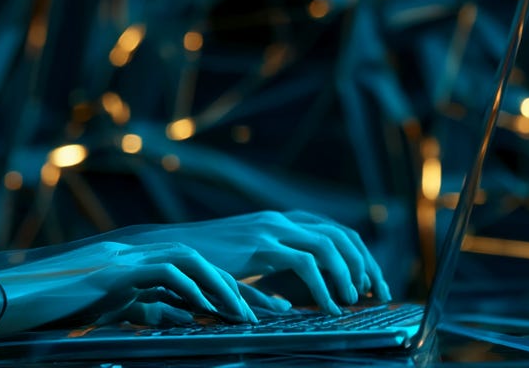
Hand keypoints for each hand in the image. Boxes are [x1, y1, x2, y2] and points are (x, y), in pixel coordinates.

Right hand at [0, 240, 256, 337]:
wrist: (3, 302)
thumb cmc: (48, 312)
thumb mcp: (108, 313)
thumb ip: (144, 309)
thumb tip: (179, 318)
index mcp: (134, 265)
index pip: (194, 271)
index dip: (231, 290)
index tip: (265, 312)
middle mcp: (132, 254)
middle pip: (202, 260)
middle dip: (242, 286)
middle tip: (280, 310)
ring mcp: (122, 257)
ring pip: (190, 260)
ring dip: (224, 287)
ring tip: (250, 316)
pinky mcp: (112, 269)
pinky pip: (164, 272)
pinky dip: (192, 289)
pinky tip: (210, 311)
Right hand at [101, 210, 390, 314]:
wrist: (153, 256)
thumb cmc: (193, 268)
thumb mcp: (236, 270)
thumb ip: (262, 282)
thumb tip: (286, 306)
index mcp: (275, 222)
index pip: (334, 231)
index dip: (360, 257)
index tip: (372, 285)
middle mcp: (275, 220)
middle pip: (339, 234)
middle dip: (364, 266)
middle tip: (375, 295)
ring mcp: (264, 230)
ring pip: (326, 246)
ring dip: (346, 275)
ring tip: (350, 303)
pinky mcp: (256, 245)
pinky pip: (302, 262)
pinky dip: (320, 284)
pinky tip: (324, 307)